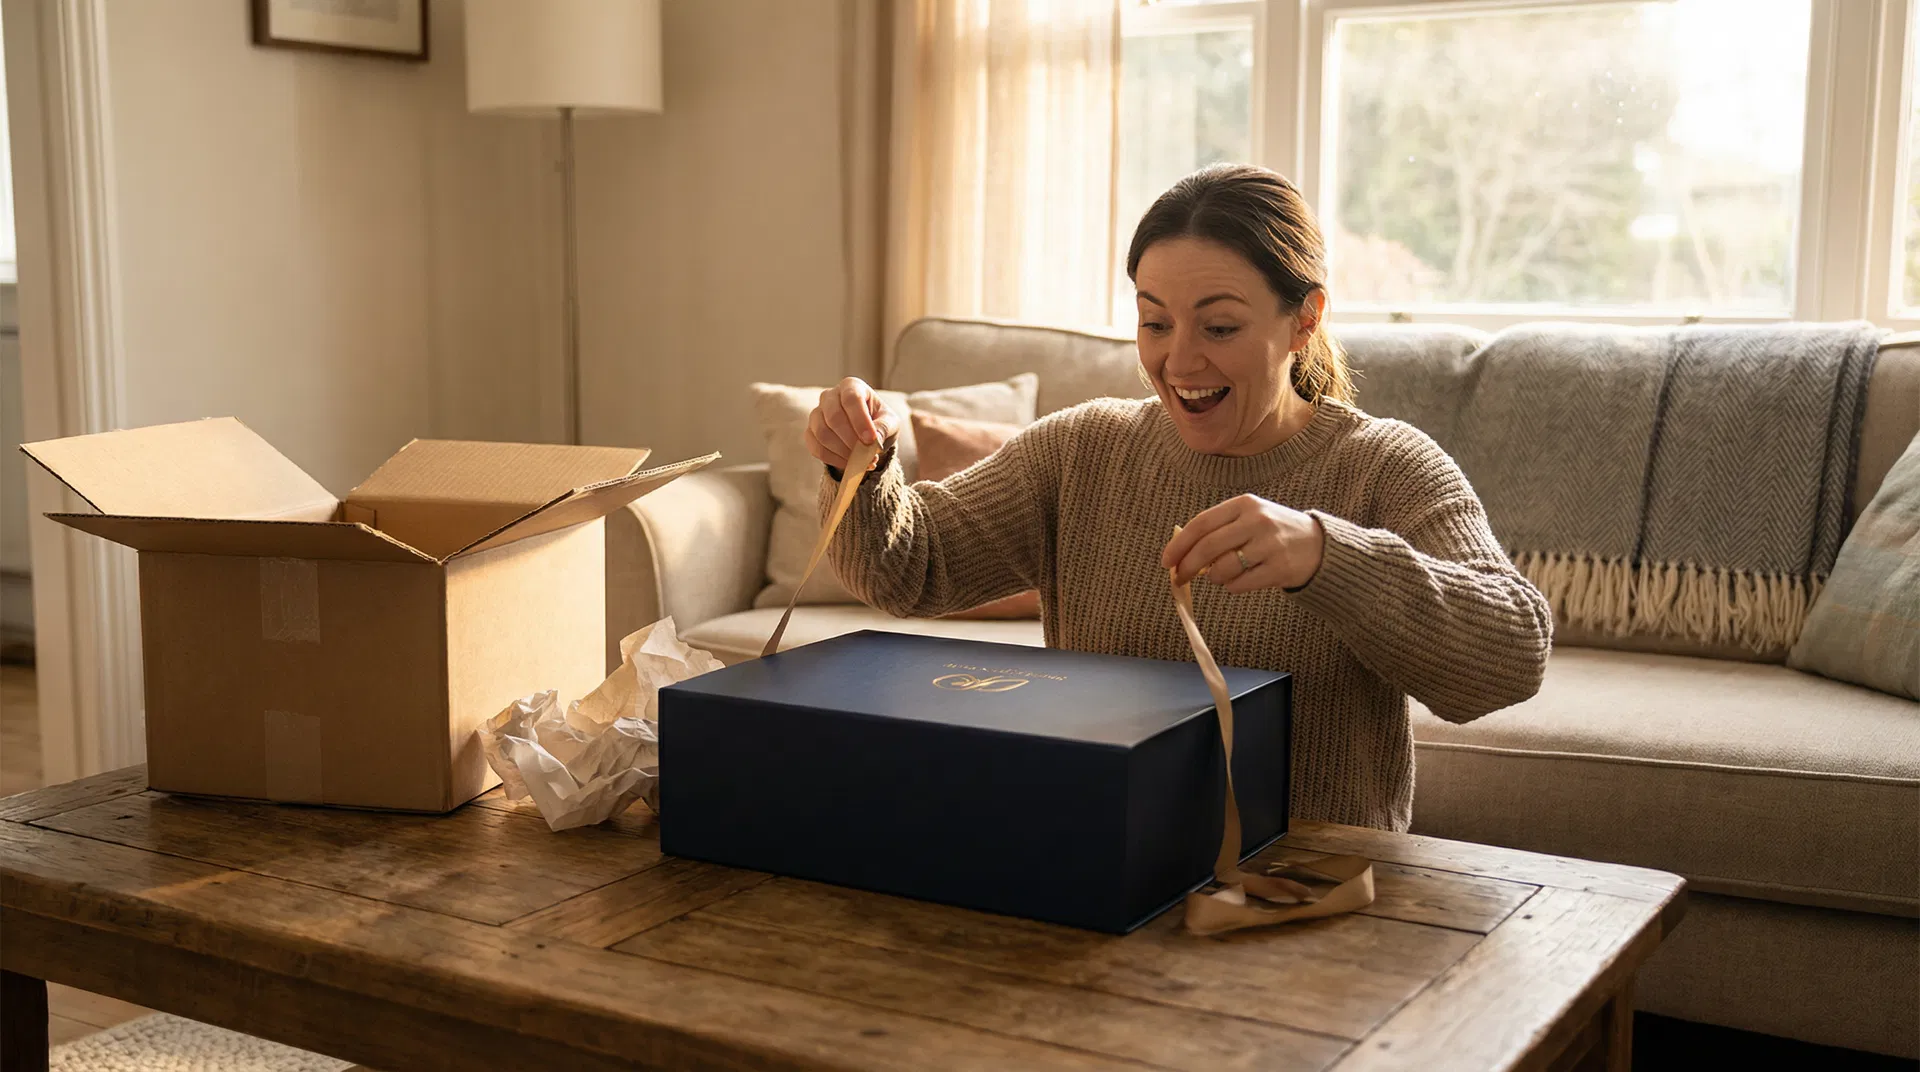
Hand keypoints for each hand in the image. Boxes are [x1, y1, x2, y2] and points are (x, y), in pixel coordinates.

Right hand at [805, 377, 901, 471]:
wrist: (866, 434)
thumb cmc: (879, 422)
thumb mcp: (890, 422)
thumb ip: (885, 427)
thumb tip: (875, 440)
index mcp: (851, 386)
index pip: (851, 399)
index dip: (860, 420)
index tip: (871, 440)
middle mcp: (829, 396)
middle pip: (833, 417)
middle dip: (851, 440)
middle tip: (866, 454)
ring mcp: (816, 414)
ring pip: (822, 433)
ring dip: (842, 452)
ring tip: (860, 460)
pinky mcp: (810, 432)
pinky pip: (816, 447)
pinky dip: (834, 459)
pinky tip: (849, 463)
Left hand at [1162, 494, 1325, 592]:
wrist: (1318, 545)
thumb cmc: (1272, 532)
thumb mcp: (1248, 518)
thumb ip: (1217, 529)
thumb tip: (1180, 554)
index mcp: (1244, 504)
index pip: (1201, 524)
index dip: (1179, 545)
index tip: (1166, 561)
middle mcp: (1257, 521)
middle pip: (1207, 547)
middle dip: (1187, 567)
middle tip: (1179, 579)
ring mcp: (1270, 545)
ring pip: (1222, 570)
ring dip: (1214, 578)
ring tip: (1222, 575)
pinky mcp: (1279, 568)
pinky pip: (1239, 585)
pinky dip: (1232, 586)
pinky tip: (1241, 580)